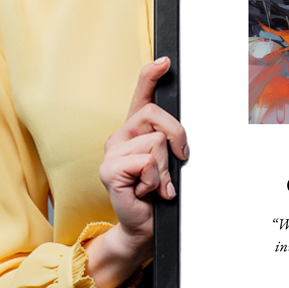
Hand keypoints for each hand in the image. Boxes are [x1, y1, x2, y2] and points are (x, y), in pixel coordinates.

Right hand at [84, 57, 188, 287]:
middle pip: (156, 115)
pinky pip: (146, 162)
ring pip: (155, 142)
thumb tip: (179, 134)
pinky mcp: (109, 170)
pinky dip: (155, 180)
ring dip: (165, 168)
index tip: (165, 61)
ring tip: (156, 184)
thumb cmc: (158, 193)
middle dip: (177, 137)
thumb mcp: (169, 162)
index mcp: (135, 131)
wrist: (144, 226)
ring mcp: (111, 152)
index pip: (141, 95)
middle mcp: (120, 136)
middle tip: (177, 161)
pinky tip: (146, 191)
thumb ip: (170, 142)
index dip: (151, 76)